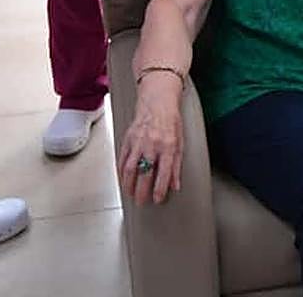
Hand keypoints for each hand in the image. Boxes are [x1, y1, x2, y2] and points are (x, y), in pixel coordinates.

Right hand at [118, 74, 184, 204]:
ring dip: (129, 184)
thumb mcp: (180, 142)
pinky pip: (122, 159)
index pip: (163, 172)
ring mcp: (138, 142)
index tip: (158, 199)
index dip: (160, 189)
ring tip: (130, 194)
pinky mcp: (128, 139)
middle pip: (144, 173)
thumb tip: (175, 185)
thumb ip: (177, 166)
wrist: (157, 101)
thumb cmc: (171, 121)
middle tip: (142, 201)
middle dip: (142, 191)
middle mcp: (152, 145)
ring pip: (130, 169)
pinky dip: (121, 172)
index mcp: (168, 146)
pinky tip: (123, 180)